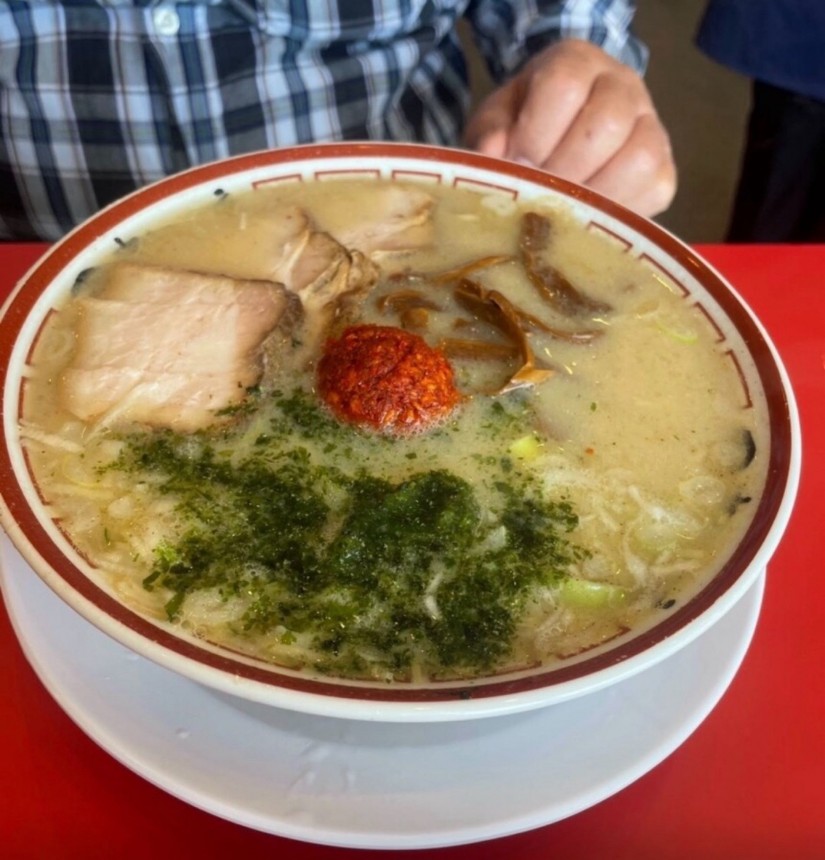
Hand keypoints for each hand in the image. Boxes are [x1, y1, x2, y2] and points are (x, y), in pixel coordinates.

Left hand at [464, 39, 675, 216]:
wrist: (561, 136)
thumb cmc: (525, 126)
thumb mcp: (499, 121)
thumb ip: (491, 133)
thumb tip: (491, 155)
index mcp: (576, 62)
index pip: (564, 88)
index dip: (536, 134)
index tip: (516, 166)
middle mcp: (623, 85)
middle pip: (607, 124)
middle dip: (565, 171)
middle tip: (539, 196)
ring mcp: (651, 126)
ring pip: (639, 159)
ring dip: (596, 195)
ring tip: (564, 212)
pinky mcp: (664, 169)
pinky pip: (655, 190)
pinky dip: (620, 213)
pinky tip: (589, 221)